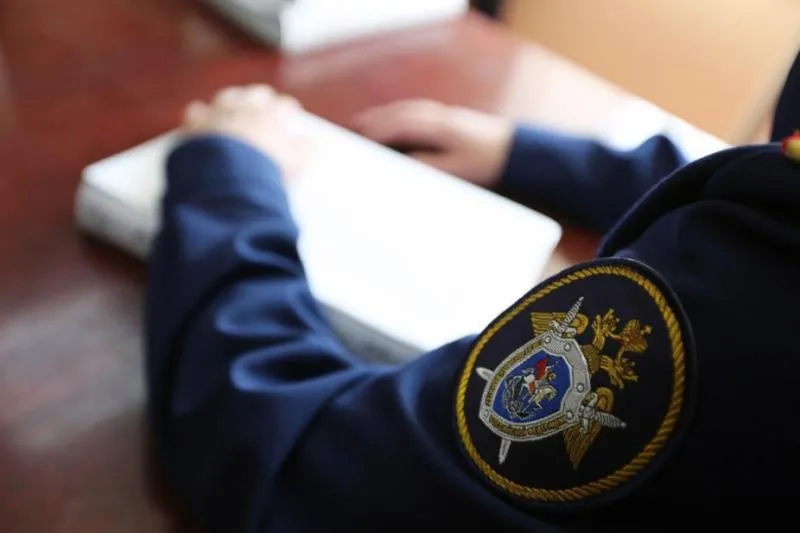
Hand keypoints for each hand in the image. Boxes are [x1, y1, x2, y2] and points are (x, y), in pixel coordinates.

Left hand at [181, 84, 307, 179]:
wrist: (230, 176)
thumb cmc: (268, 169)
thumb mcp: (295, 164)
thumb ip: (305, 150)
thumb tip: (313, 143)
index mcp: (273, 114)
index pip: (284, 105)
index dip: (288, 109)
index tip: (290, 112)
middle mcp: (246, 106)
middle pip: (257, 94)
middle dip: (262, 98)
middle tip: (264, 106)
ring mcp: (221, 111)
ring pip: (227, 97)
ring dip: (232, 101)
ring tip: (233, 109)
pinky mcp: (197, 122)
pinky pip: (197, 111)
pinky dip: (201, 116)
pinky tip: (202, 122)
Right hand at [352, 99, 513, 187]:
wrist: (516, 149)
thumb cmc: (486, 162)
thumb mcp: (455, 170)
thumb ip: (427, 165)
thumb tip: (401, 162)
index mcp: (439, 128)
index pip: (399, 126)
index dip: (377, 132)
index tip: (359, 140)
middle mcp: (440, 115)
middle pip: (400, 113)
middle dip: (376, 120)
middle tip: (353, 128)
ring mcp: (446, 113)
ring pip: (408, 109)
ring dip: (386, 114)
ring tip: (367, 122)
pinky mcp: (451, 116)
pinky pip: (417, 110)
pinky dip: (400, 113)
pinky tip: (395, 119)